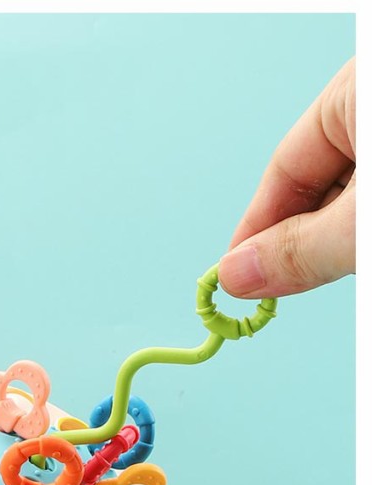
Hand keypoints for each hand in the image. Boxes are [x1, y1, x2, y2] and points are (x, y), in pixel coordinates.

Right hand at [219, 57, 354, 297]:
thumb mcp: (361, 224)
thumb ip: (298, 250)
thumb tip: (234, 275)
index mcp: (358, 87)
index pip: (286, 165)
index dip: (258, 228)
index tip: (238, 277)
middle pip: (321, 184)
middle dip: (306, 240)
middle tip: (282, 290)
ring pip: (353, 199)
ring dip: (342, 242)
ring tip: (344, 267)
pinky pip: (371, 205)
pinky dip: (362, 236)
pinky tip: (360, 257)